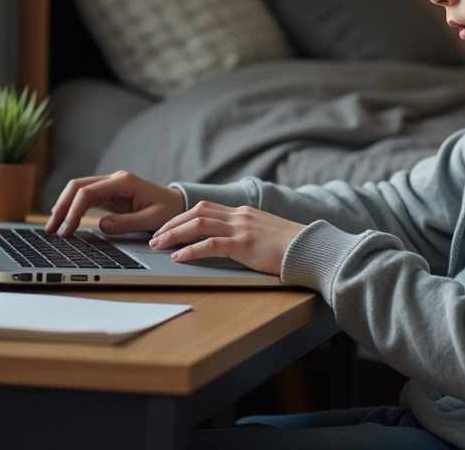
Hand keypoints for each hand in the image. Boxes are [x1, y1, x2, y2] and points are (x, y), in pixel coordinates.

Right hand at [45, 170, 185, 236]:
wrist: (178, 204)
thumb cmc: (169, 210)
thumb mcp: (152, 219)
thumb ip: (127, 222)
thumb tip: (101, 226)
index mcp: (123, 181)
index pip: (88, 191)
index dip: (73, 210)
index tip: (67, 229)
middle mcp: (114, 179)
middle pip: (77, 186)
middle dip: (62, 206)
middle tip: (52, 228)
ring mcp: (110, 186)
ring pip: (78, 190)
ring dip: (64, 207)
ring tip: (53, 227)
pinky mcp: (109, 195)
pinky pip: (85, 198)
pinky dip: (73, 208)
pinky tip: (64, 221)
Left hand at [149, 201, 306, 276]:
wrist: (309, 248)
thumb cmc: (289, 246)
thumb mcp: (263, 233)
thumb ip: (245, 233)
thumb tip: (225, 243)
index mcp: (242, 213)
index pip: (204, 208)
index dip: (182, 217)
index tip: (167, 227)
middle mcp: (239, 216)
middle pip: (196, 212)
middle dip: (171, 224)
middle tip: (155, 236)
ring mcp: (241, 229)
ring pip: (198, 225)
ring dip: (174, 234)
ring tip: (158, 244)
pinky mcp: (244, 244)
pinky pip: (211, 244)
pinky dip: (191, 250)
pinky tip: (179, 257)